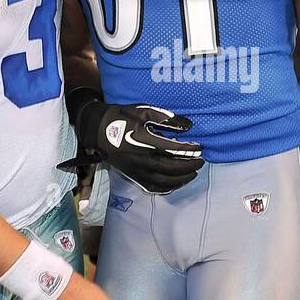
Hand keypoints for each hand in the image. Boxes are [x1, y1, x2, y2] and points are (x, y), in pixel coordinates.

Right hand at [76, 99, 202, 194]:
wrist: (98, 131)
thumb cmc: (122, 118)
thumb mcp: (144, 111)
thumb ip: (166, 118)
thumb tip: (188, 126)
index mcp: (145, 142)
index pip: (173, 149)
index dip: (189, 149)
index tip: (200, 147)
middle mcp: (142, 159)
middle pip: (171, 168)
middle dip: (189, 166)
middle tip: (201, 161)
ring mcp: (137, 170)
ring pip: (164, 181)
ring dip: (181, 179)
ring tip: (193, 173)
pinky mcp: (133, 176)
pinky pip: (153, 187)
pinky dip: (168, 187)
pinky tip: (177, 183)